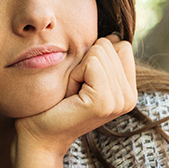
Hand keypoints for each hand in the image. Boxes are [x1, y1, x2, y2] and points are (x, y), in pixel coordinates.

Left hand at [16, 37, 136, 157]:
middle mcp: (129, 97)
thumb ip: (103, 57)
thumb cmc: (56, 102)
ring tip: (73, 93)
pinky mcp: (104, 103)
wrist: (38, 134)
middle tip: (75, 89)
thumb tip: (113, 34)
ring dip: (78, 68)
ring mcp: (120, 102)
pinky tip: (70, 95)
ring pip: (100, 51)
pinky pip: (91, 64)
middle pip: (112, 45)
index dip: (95, 56)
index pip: (122, 45)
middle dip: (86, 61)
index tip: (83, 81)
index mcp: (129, 90)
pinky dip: (75, 74)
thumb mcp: (84, 75)